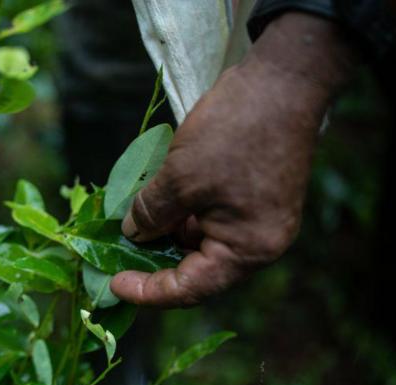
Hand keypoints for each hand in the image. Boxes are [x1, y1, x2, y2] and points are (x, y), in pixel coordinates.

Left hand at [110, 12, 356, 306]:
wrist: (282, 81)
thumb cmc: (234, 133)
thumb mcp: (180, 177)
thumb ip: (152, 212)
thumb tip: (132, 234)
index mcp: (247, 250)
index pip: (191, 288)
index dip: (148, 291)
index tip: (113, 285)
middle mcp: (258, 244)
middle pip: (198, 271)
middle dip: (156, 265)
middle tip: (117, 259)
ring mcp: (259, 221)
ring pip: (202, 243)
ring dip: (167, 237)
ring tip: (131, 228)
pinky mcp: (253, 199)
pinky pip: (211, 220)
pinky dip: (182, 217)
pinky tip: (156, 205)